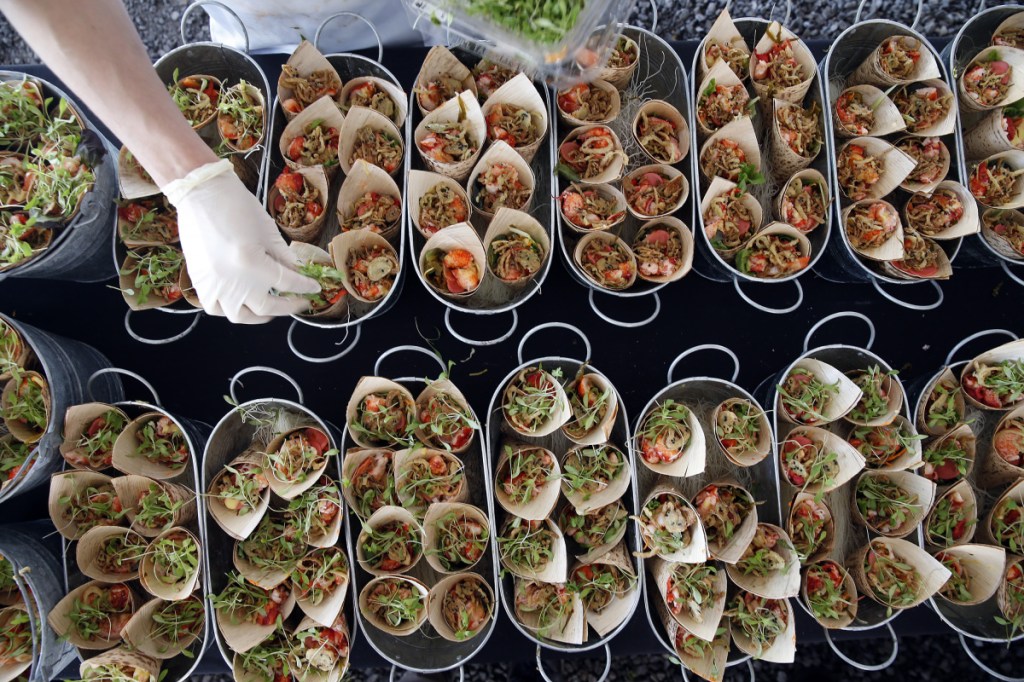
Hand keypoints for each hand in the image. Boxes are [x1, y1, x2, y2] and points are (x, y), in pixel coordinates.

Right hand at [163, 160, 319, 323]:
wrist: (201, 194)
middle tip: (299, 302)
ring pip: (240, 315)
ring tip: (270, 311)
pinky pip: (215, 308)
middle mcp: (233, 282)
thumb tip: (298, 275)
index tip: (314, 288)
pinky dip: (230, 310)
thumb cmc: (237, 207)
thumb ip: (284, 259)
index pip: (288, 284)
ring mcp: (213, 285)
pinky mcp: (199, 282)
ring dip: (258, 316)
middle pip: (267, 307)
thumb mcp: (268, 232)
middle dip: (288, 306)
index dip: (304, 287)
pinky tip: (241, 304)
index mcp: (253, 265)